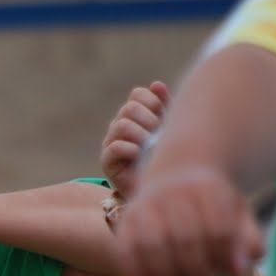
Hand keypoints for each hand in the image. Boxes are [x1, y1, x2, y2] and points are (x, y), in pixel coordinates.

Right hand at [101, 81, 168, 198]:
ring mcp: (111, 143)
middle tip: (157, 134)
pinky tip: (139, 155)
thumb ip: (165, 106)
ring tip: (148, 145)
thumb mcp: (169, 129)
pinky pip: (114, 147)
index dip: (151, 101)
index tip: (162, 115)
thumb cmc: (164, 158)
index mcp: (135, 116)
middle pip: (130, 108)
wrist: (157, 191)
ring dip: (139, 134)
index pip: (137, 95)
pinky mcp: (107, 162)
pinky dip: (129, 149)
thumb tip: (156, 84)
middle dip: (148, 119)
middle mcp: (120, 126)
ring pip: (121, 125)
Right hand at [112, 163, 263, 275]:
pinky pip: (126, 251)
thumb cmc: (211, 207)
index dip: (225, 256)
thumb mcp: (238, 215)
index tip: (231, 272)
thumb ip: (248, 240)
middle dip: (197, 271)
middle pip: (186, 238)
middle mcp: (172, 193)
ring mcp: (145, 207)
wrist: (174, 178)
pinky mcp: (125, 223)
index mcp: (207, 188)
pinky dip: (138, 273)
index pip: (218, 228)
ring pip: (154, 245)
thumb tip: (240, 269)